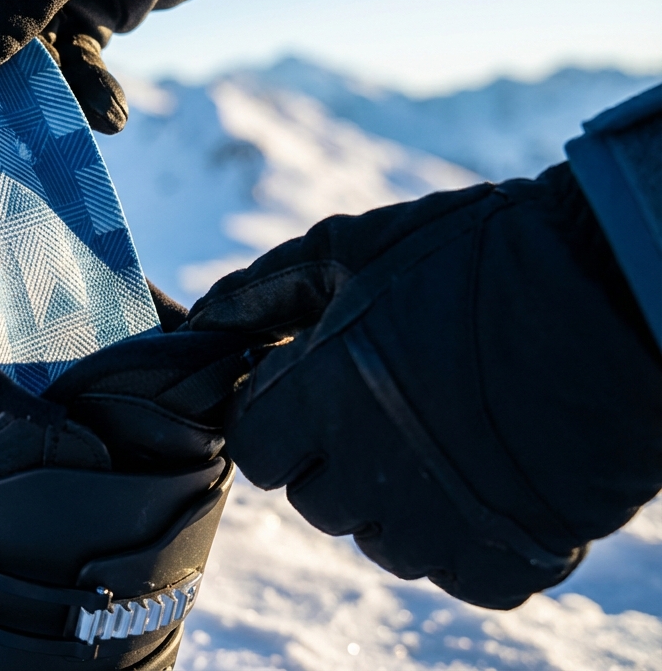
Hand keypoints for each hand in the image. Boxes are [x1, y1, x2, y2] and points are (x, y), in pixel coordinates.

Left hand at [186, 163, 661, 607]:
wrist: (619, 289)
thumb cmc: (478, 256)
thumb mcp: (356, 247)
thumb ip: (265, 289)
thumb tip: (200, 321)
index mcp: (321, 395)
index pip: (253, 448)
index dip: (277, 418)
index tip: (308, 393)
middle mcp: (368, 471)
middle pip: (311, 499)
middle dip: (331, 457)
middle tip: (384, 406)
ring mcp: (437, 526)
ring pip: (380, 542)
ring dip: (396, 501)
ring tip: (445, 436)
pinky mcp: (502, 562)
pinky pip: (451, 572)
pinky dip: (463, 538)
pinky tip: (489, 477)